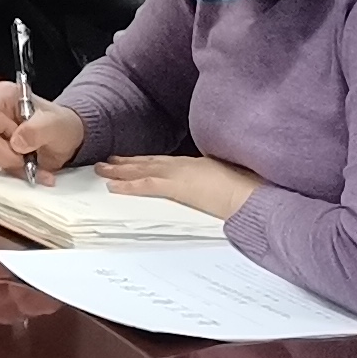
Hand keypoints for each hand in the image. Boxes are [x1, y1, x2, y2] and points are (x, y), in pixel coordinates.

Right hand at [0, 83, 83, 176]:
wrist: (67, 139)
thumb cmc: (60, 123)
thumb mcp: (54, 124)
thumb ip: (36, 131)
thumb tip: (16, 143)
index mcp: (2, 96)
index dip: (2, 135)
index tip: (21, 146)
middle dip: (9, 156)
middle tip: (29, 159)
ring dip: (15, 167)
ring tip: (35, 165)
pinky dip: (18, 173)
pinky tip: (34, 170)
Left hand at [98, 152, 261, 220]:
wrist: (253, 196)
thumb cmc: (248, 190)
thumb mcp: (229, 181)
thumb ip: (215, 182)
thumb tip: (213, 188)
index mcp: (196, 164)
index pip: (164, 162)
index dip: (145, 161)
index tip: (130, 161)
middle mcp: (184, 165)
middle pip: (149, 163)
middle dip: (128, 163)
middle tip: (107, 162)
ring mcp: (180, 174)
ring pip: (143, 171)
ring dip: (121, 171)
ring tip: (103, 171)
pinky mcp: (178, 187)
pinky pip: (147, 185)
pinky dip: (129, 185)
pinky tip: (114, 187)